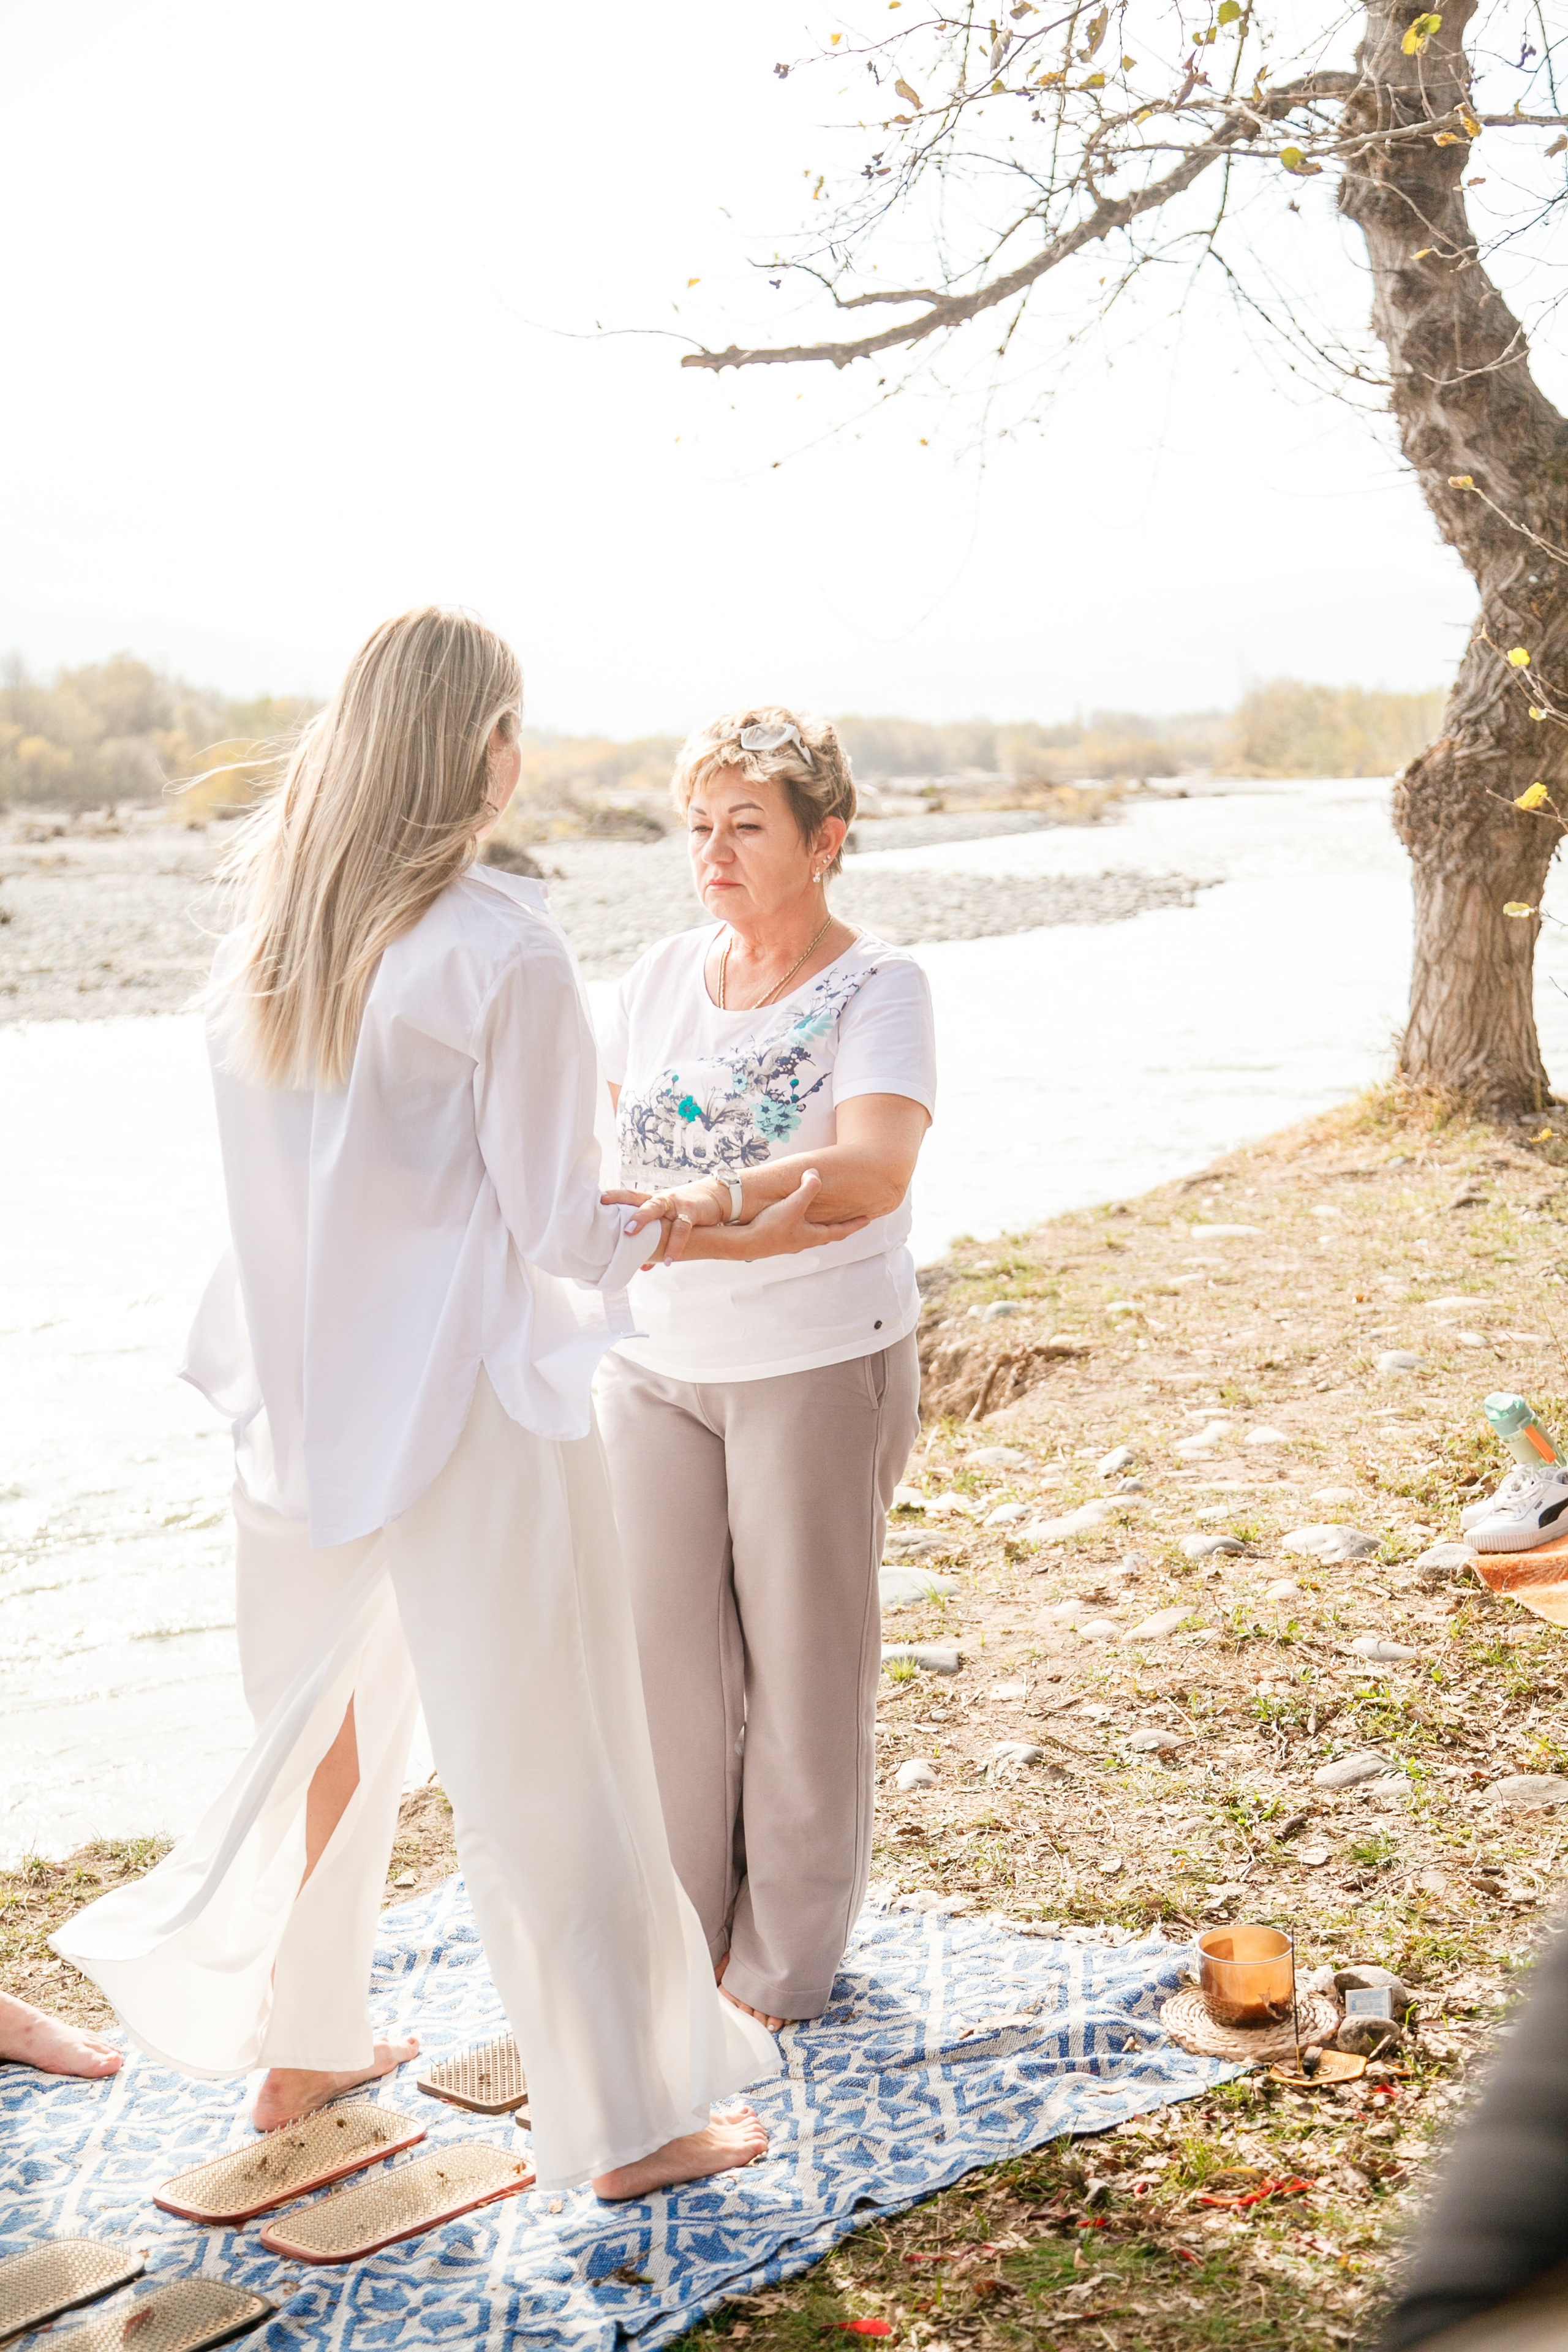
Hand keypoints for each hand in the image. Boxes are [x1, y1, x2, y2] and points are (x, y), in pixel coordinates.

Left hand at [601, 1185, 715, 1269]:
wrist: (715, 1197)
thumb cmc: (686, 1211)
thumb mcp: (669, 1223)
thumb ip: (655, 1243)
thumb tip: (643, 1267)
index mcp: (651, 1201)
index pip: (629, 1197)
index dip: (613, 1197)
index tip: (596, 1201)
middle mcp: (660, 1200)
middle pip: (638, 1200)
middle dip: (620, 1205)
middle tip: (603, 1216)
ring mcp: (674, 1204)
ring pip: (656, 1208)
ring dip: (642, 1220)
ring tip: (630, 1234)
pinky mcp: (691, 1212)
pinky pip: (682, 1228)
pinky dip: (675, 1245)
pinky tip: (669, 1259)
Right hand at [732, 1170, 867, 1258]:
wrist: (744, 1244)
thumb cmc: (770, 1228)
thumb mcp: (793, 1205)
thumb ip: (807, 1190)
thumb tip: (815, 1175)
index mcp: (812, 1236)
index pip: (840, 1231)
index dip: (855, 1224)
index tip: (868, 1219)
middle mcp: (802, 1241)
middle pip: (826, 1233)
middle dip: (838, 1226)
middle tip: (849, 1219)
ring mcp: (789, 1242)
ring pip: (809, 1232)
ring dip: (818, 1225)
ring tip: (823, 1216)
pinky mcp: (776, 1239)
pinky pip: (794, 1230)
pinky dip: (801, 1223)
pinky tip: (793, 1215)